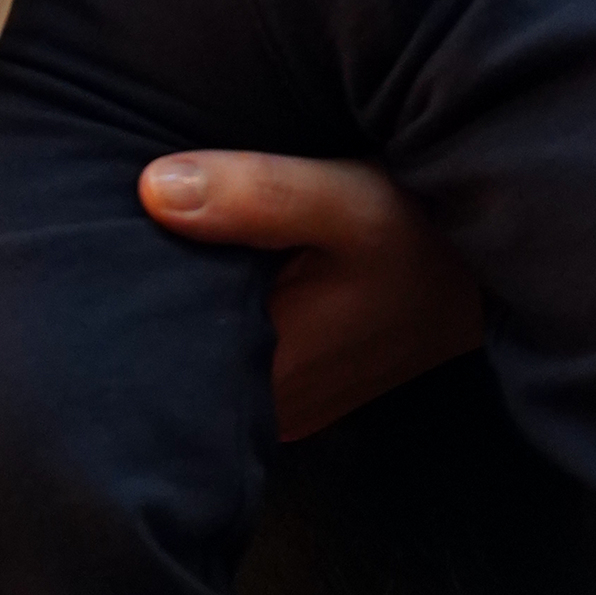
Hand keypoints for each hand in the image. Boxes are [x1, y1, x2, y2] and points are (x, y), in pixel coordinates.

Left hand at [139, 151, 483, 442]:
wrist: (494, 274)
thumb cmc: (422, 235)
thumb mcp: (350, 199)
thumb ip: (258, 194)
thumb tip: (151, 188)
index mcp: (270, 367)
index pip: (159, 351)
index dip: (124, 295)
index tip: (101, 249)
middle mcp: (272, 405)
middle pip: (175, 358)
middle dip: (146, 299)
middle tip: (116, 235)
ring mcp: (286, 405)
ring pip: (202, 361)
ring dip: (184, 308)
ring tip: (152, 246)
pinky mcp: (299, 388)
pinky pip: (232, 360)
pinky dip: (216, 319)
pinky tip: (210, 271)